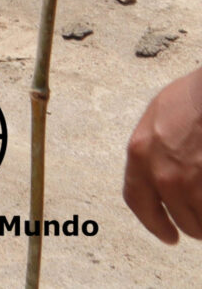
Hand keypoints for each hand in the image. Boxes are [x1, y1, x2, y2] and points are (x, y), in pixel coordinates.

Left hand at [126, 69, 201, 242]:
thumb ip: (153, 149)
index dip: (153, 222)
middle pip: (178, 218)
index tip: (168, 235)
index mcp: (140, 152)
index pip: (137, 200)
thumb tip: (157, 174)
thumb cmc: (195, 96)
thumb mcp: (159, 116)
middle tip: (201, 223)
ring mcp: (192, 182)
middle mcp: (163, 173)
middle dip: (192, 224)